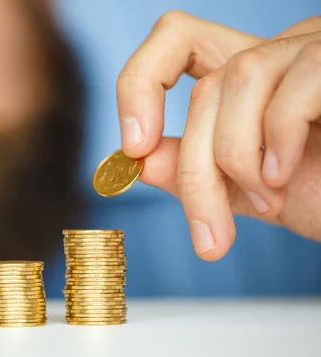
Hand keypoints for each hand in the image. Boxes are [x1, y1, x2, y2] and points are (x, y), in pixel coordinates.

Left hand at [116, 12, 320, 260]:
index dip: (141, 82)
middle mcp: (281, 53)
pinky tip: (285, 176)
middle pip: (206, 87)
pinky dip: (279, 138)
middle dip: (196, 172)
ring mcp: (318, 48)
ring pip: (239, 78)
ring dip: (237, 158)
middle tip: (209, 236)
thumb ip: (196, 172)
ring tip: (267, 201)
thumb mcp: (248, 191)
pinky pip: (297, 81)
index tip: (133, 145)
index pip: (176, 41)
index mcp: (249, 80)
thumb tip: (138, 161)